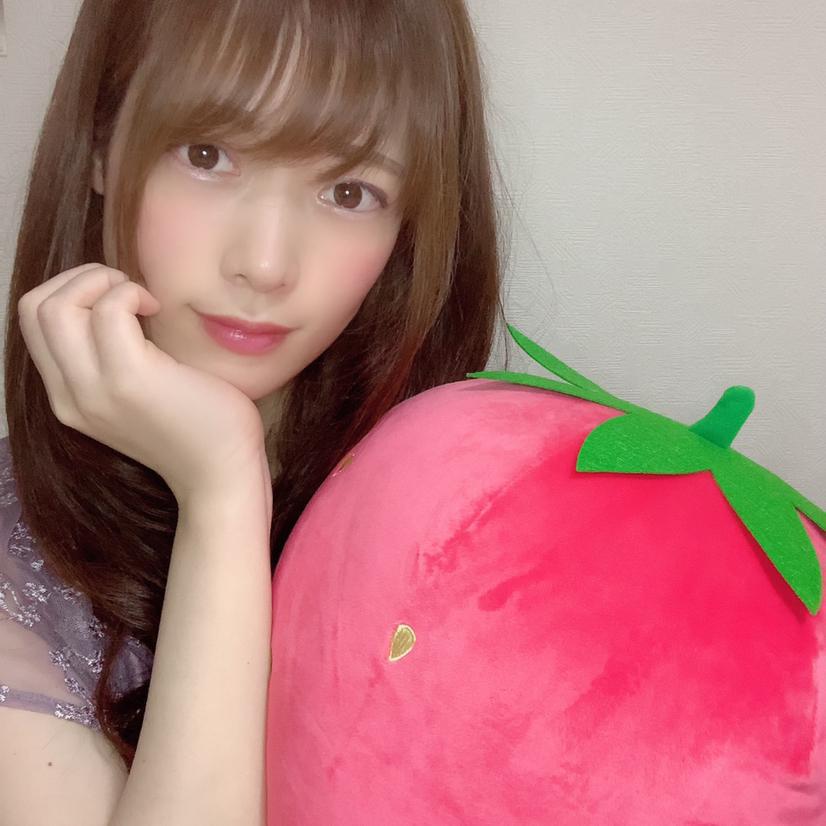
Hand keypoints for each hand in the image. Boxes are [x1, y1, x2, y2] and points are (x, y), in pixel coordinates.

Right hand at [17, 263, 268, 503]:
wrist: (222, 474)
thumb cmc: (198, 427)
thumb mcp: (138, 394)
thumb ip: (112, 360)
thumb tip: (113, 301)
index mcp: (70, 398)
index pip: (34, 324)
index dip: (70, 292)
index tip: (119, 300)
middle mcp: (71, 397)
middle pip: (33, 309)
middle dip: (79, 278)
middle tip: (127, 290)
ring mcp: (95, 390)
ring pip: (54, 307)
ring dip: (100, 281)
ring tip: (141, 299)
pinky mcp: (130, 380)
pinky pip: (108, 310)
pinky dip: (130, 292)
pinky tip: (157, 309)